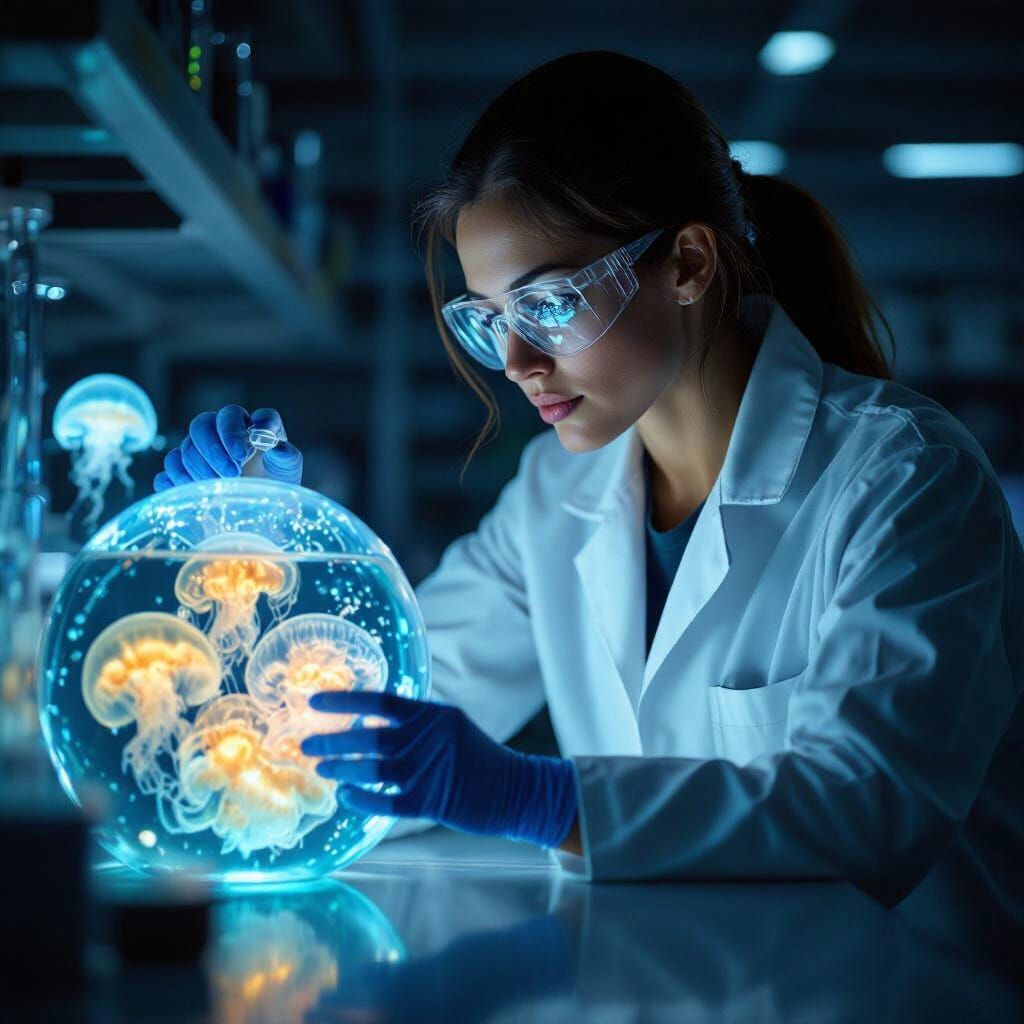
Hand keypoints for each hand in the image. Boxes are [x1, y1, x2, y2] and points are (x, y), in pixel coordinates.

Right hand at [153, 405, 302, 490]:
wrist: (265, 505)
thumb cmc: (279, 480)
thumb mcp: (288, 468)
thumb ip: (285, 454)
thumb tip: (275, 445)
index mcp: (246, 425)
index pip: (232, 415)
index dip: (233, 431)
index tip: (241, 453)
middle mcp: (219, 432)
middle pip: (201, 425)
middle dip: (213, 450)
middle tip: (232, 473)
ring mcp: (200, 450)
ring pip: (185, 447)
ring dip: (200, 468)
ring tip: (220, 487)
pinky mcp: (185, 470)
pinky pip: (171, 467)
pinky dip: (176, 478)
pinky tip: (190, 490)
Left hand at [300, 691, 577, 847]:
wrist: (515, 789)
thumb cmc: (478, 756)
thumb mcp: (451, 725)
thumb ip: (416, 722)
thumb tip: (370, 721)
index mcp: (432, 714)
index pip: (380, 702)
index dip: (344, 701)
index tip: (315, 702)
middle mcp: (429, 739)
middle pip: (370, 737)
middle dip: (333, 740)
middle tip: (306, 744)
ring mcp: (429, 771)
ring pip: (372, 770)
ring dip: (342, 769)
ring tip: (322, 768)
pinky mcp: (431, 801)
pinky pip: (385, 801)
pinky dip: (361, 798)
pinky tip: (346, 796)